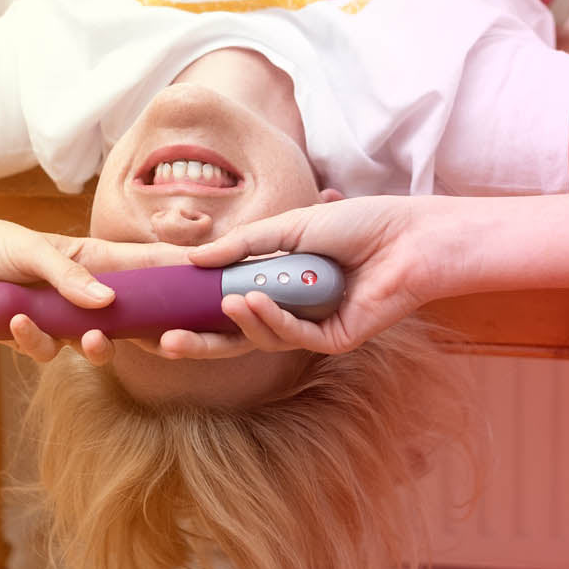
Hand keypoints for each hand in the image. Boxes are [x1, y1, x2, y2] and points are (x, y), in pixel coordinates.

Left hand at [0, 218, 191, 363]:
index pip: (144, 264)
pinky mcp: (33, 338)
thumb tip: (106, 303)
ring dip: (95, 346)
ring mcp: (61, 318)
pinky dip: (34, 340)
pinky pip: (47, 350)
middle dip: (149, 328)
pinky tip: (17, 322)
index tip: (209, 280)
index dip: (177, 272)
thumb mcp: (30, 250)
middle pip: (131, 314)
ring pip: (95, 342)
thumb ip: (68, 276)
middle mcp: (84, 291)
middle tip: (165, 339)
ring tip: (88, 339)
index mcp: (93, 259)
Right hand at [166, 195, 431, 355]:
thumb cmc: (357, 224)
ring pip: (264, 338)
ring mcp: (313, 328)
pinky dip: (272, 319)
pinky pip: (294, 337)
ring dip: (243, 320)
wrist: (408, 234)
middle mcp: (292, 310)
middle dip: (201, 343)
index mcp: (279, 285)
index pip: (228, 306)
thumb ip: (243, 245)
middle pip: (237, 337)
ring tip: (229, 300)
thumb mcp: (288, 227)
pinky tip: (255, 301)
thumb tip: (194, 260)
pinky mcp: (335, 341)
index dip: (195, 313)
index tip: (160, 316)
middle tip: (165, 343)